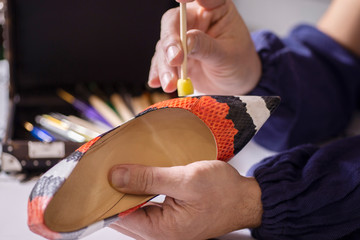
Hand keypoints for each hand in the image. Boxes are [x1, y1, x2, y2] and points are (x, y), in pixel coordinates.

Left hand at [108, 160, 262, 239]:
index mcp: (162, 230)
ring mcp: (164, 228)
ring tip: (121, 169)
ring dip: (127, 190)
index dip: (105, 194)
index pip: (118, 215)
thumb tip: (116, 176)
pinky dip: (139, 192)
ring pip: (133, 210)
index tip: (97, 174)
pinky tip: (139, 176)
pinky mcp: (169, 220)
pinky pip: (145, 207)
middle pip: (123, 214)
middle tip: (108, 167)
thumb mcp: (186, 179)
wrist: (246, 199)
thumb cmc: (224, 191)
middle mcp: (160, 234)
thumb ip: (149, 178)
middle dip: (114, 191)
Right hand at [148, 0, 260, 94]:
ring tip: (170, 83)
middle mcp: (196, 19)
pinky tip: (158, 82)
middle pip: (173, 23)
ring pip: (165, 45)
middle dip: (170, 43)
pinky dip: (159, 73)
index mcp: (215, 9)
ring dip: (165, 65)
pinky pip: (161, 61)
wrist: (235, 84)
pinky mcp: (175, 55)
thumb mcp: (227, 56)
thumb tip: (185, 42)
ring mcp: (183, 37)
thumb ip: (206, 47)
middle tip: (175, 60)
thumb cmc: (239, 64)